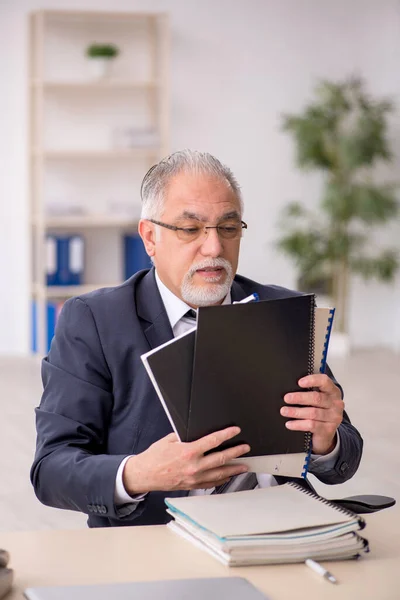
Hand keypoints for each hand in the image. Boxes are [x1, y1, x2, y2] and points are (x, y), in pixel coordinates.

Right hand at [122, 426, 249, 494]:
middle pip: (221, 458)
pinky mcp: (192, 485)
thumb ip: (185, 436)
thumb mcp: (169, 440)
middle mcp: (194, 466)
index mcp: (188, 451)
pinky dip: (221, 479)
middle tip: (245, 448)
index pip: (213, 441)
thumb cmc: (154, 457)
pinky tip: (227, 475)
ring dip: (233, 468)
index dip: (226, 435)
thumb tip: (196, 432)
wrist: (144, 475)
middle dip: (236, 452)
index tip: (235, 431)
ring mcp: (194, 478)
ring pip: (219, 473)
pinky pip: (211, 483)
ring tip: (244, 465)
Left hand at [280, 374, 343, 454]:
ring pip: (313, 413)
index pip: (325, 382)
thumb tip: (290, 388)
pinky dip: (298, 424)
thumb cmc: (320, 410)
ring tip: (284, 411)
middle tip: (286, 398)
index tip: (299, 382)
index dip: (312, 380)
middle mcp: (336, 404)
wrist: (326, 432)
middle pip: (317, 398)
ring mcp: (334, 417)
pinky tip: (289, 424)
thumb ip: (309, 391)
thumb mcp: (318, 399)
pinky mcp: (329, 430)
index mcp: (333, 392)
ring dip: (296, 411)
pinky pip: (311, 425)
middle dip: (299, 397)